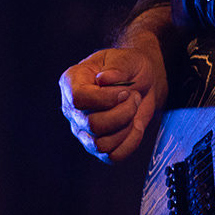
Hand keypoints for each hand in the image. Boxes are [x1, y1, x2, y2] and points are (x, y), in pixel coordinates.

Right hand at [60, 43, 168, 163]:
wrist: (141, 82)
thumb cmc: (129, 67)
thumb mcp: (127, 59)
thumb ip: (117, 67)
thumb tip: (104, 79)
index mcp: (73, 83)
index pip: (78, 99)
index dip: (105, 99)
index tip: (125, 91)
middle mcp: (73, 110)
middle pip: (93, 125)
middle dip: (122, 113)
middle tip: (134, 97)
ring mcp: (83, 131)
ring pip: (102, 144)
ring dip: (126, 128)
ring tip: (133, 109)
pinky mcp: (98, 146)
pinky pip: (112, 156)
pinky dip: (130, 143)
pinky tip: (136, 126)